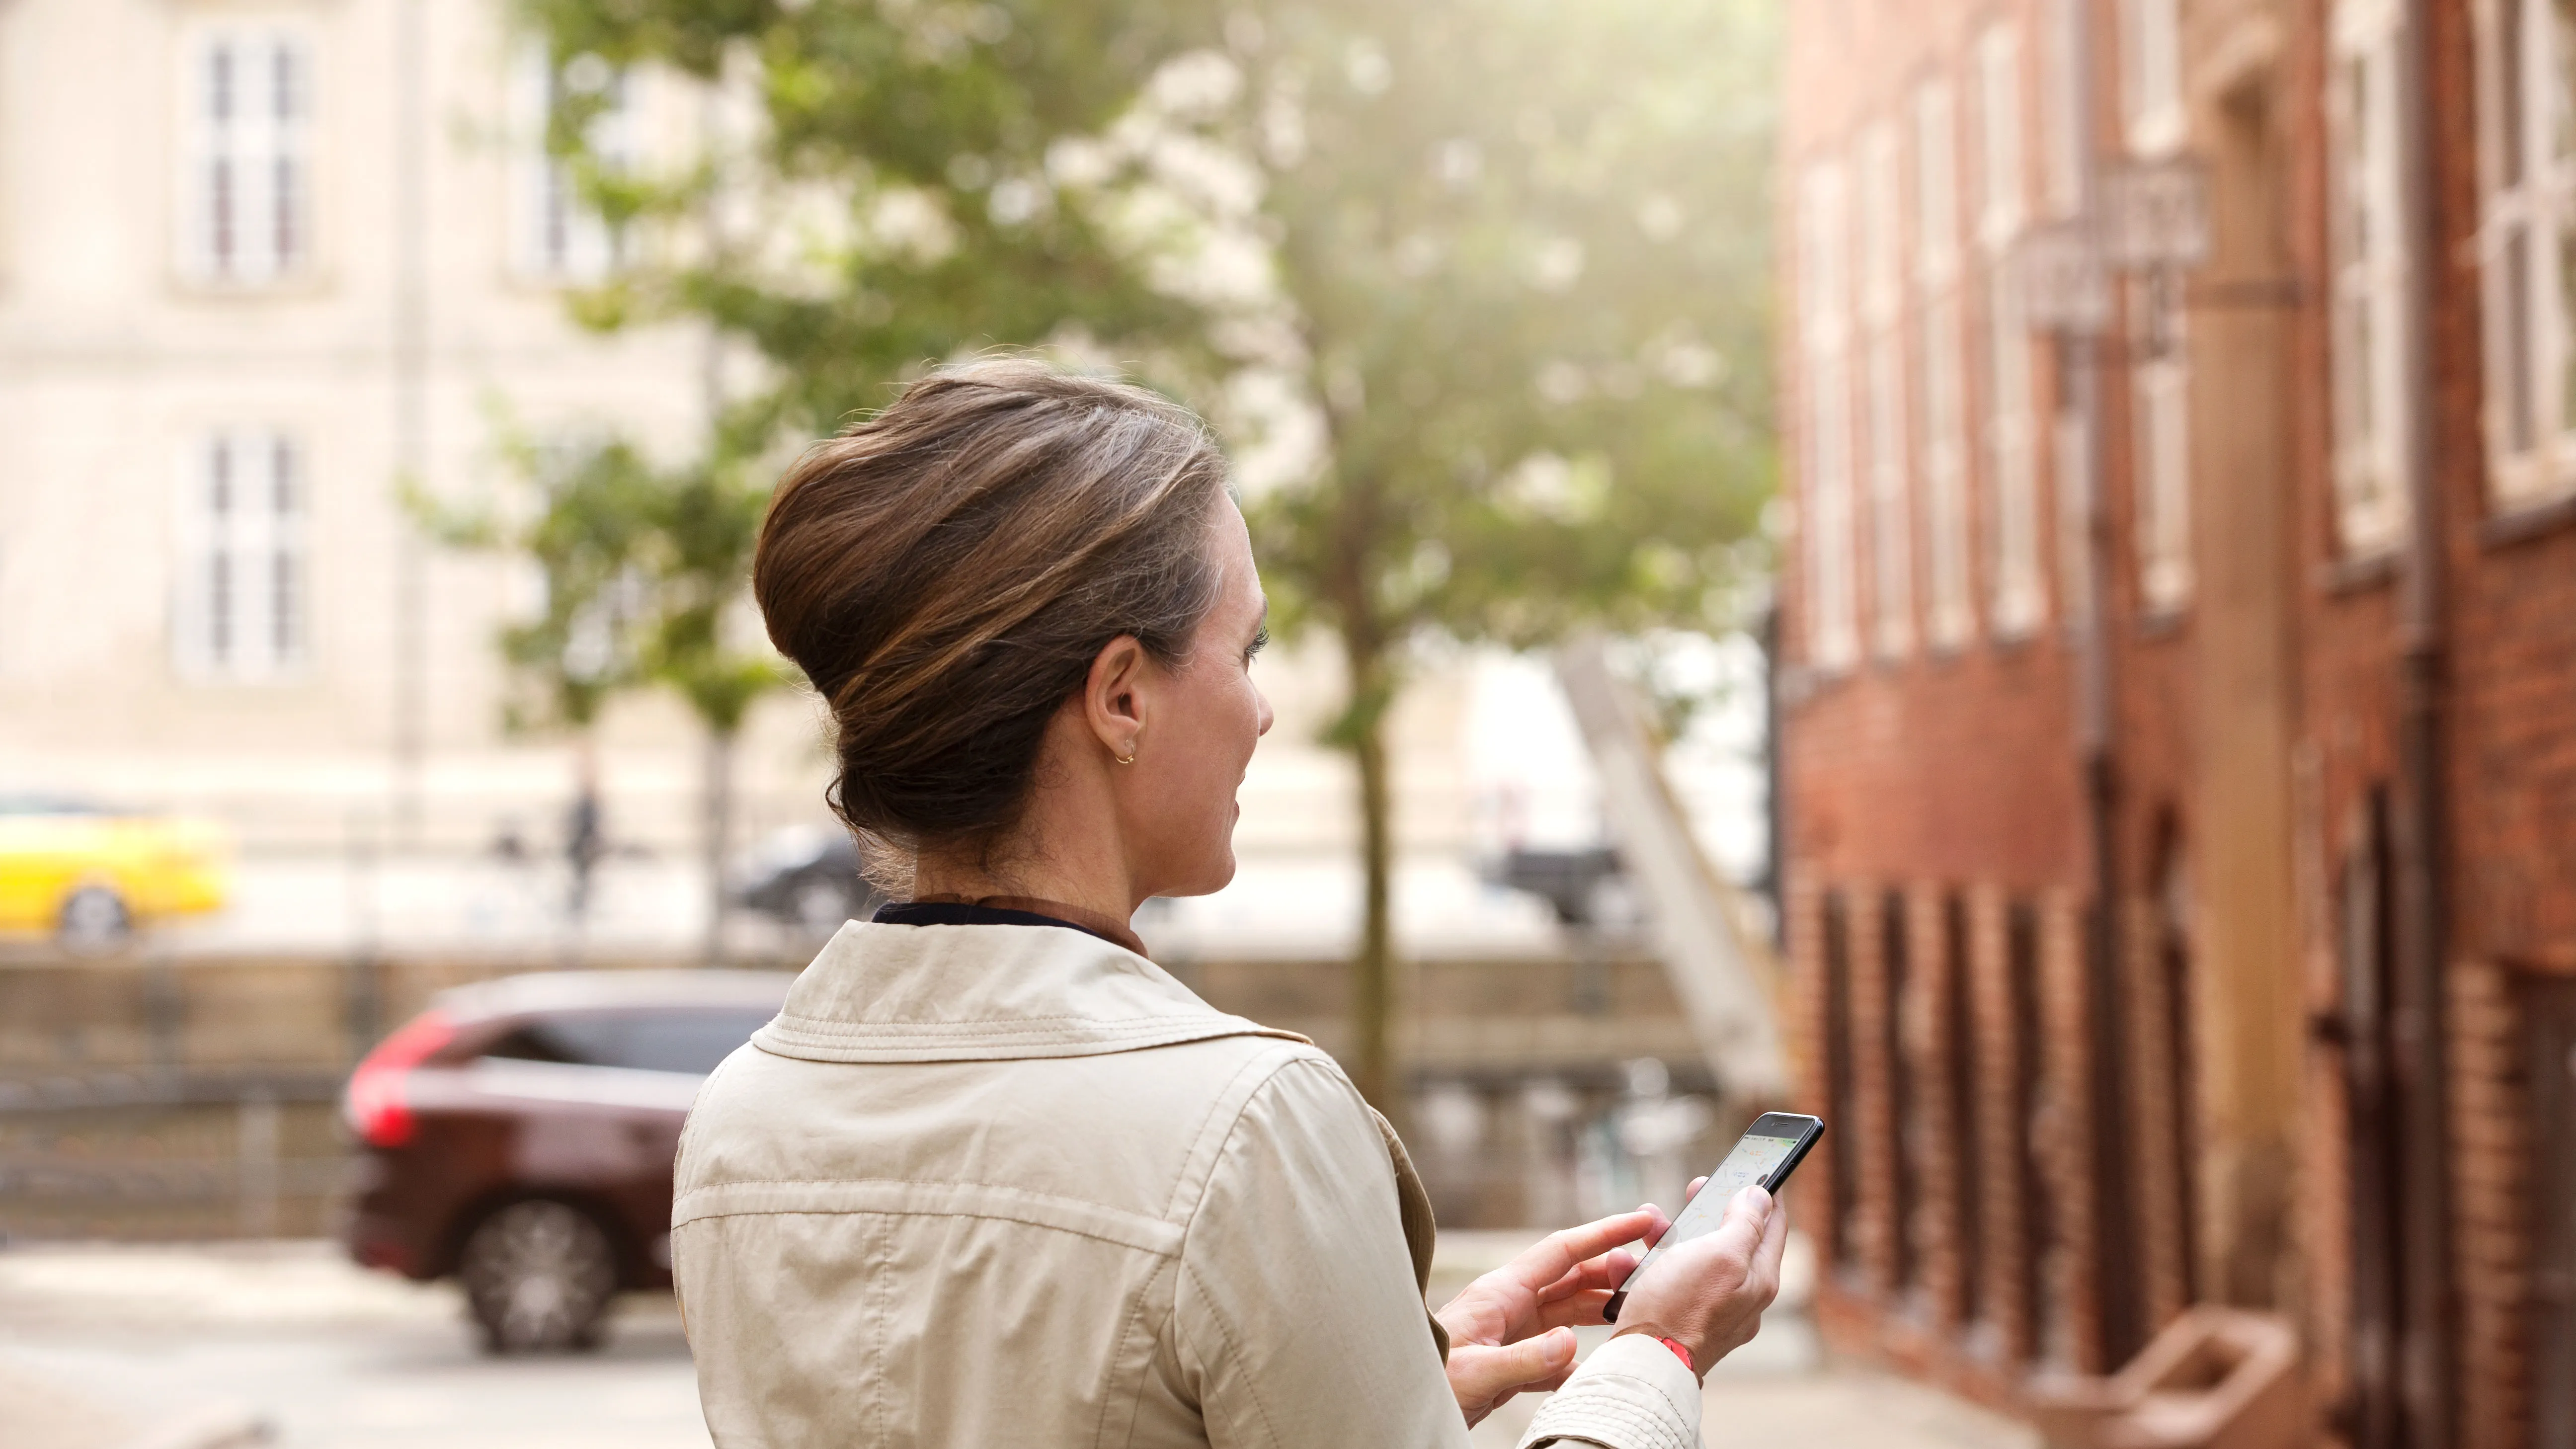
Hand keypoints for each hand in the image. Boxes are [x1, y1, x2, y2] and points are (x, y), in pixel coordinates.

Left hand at [1435, 1205, 1670, 1425]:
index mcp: (1502, 1292)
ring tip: (1635, 1314)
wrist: (1399, 1400)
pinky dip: (1577, 1359)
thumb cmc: (1428, 1380)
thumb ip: (1526, 1359)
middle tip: (1653, 1272)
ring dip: (1600, 1310)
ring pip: (1567, 1312)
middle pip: (1571, 1278)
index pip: (1562, 1251)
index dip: (1604, 1233)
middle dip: (1610, 1270)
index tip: (1642, 1219)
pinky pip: (1554, 1354)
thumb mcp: (1477, 1372)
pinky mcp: (1510, 1362)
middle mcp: (1510, 1305)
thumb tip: (1572, 1342)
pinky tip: (1596, 1369)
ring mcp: (1511, 1333)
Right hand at [1609, 1178, 1787, 1378]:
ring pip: (1690, 1260)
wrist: (1642, 1366)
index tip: (1763, 1168)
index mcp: (1758, 1279)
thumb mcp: (1720, 1254)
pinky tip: (1624, 1263)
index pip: (1772, 1226)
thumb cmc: (1681, 1309)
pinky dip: (1643, 1269)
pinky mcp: (1675, 1323)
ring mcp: (1707, 1313)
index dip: (1767, 1194)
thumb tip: (1761, 1197)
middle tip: (1696, 1187)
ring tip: (1646, 1221)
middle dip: (1707, 1211)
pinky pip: (1662, 1285)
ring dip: (1665, 1237)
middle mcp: (1739, 1298)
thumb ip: (1744, 1223)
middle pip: (1729, 1241)